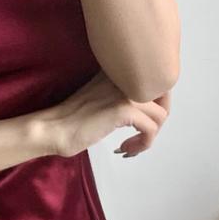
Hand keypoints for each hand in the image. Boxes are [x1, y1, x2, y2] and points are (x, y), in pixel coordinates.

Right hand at [44, 70, 171, 159]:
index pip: (155, 83)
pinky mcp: (123, 110)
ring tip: (130, 146)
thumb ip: (121, 94)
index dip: (154, 107)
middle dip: (156, 122)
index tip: (139, 124)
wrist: (54, 128)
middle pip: (164, 98)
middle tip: (140, 137)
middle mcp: (125, 77)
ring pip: (161, 116)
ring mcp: (125, 93)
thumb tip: (146, 109)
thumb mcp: (100, 96)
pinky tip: (124, 148)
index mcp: (119, 71)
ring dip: (149, 137)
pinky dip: (142, 144)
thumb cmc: (72, 118)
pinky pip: (151, 130)